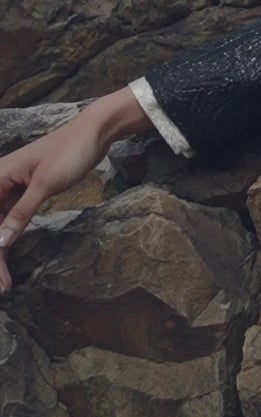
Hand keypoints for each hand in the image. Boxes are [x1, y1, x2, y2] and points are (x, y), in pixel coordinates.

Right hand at [0, 110, 119, 290]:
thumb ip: (21, 213)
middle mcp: (1, 182)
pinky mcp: (27, 193)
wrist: (95, 132)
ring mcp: (13, 188)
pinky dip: (11, 236)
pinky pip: (12, 218)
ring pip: (0, 224)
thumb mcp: (45, 184)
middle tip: (2, 284)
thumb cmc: (69, 150)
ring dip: (1, 250)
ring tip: (5, 281)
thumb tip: (0, 241)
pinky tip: (9, 255)